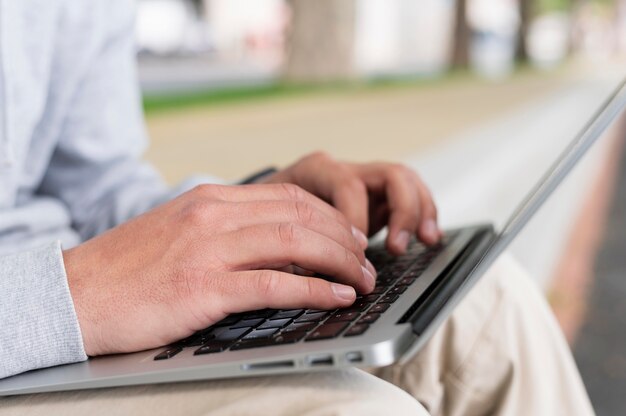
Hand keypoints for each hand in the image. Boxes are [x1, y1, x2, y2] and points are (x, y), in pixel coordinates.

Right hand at [64, 184, 375, 355]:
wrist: (76, 293)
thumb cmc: (128, 268)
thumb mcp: (181, 231)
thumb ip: (227, 229)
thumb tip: (277, 244)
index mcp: (211, 199)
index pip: (289, 196)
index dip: (330, 215)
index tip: (351, 234)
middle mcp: (214, 215)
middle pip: (301, 215)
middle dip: (344, 238)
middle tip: (366, 259)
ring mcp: (209, 249)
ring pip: (296, 243)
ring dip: (340, 262)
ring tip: (363, 280)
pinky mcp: (203, 287)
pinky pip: (275, 284)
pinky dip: (315, 290)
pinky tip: (336, 297)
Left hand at [260, 152, 440, 253]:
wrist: (261, 210)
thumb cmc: (265, 223)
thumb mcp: (271, 231)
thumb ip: (293, 248)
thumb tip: (320, 281)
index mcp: (314, 171)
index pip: (348, 186)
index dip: (356, 220)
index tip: (354, 255)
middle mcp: (343, 170)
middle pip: (390, 174)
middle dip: (402, 211)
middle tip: (397, 248)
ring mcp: (362, 178)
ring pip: (406, 180)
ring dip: (420, 211)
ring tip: (427, 240)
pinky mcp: (375, 194)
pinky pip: (410, 194)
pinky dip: (424, 213)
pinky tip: (428, 238)